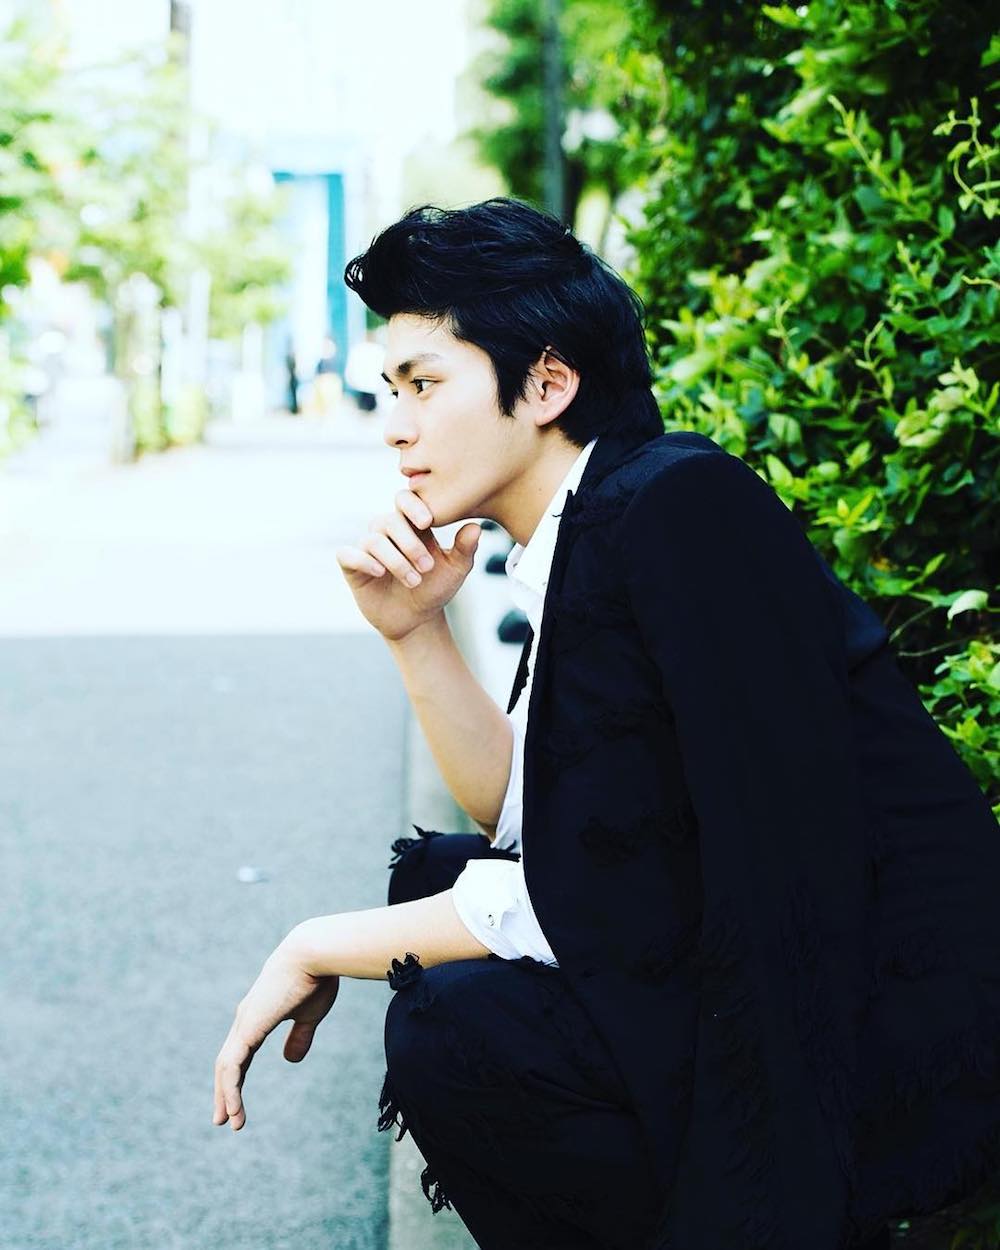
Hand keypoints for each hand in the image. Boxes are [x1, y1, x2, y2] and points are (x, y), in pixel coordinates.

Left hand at [213, 940, 340, 1131]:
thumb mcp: (309, 1014)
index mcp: (258, 1016)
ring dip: (226, 1096)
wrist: (314, 953)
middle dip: (224, 1092)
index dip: (237, 1079)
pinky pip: (232, 1065)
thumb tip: (289, 1060)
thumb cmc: (316, 978)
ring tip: (229, 1122)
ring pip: (226, 1067)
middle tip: (222, 1119)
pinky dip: (230, 1088)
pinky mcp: (249, 1027)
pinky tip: (233, 1107)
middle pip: (228, 1063)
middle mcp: (246, 1019)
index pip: (240, 1054)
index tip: (236, 1104)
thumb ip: (300, 1036)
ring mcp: (245, 1023)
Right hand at [335, 488, 480, 641]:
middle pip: (389, 521)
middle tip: (427, 567)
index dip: (413, 506)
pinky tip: (380, 572)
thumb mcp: (455, 569)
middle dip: (409, 543)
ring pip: (373, 540)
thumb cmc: (436, 588)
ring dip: (395, 560)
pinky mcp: (352, 566)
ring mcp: (368, 548)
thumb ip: (465, 548)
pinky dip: (363, 561)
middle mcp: (386, 532)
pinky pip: (347, 554)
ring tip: (414, 581)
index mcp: (411, 524)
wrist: (417, 619)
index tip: (427, 522)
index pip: (405, 500)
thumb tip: (476, 527)